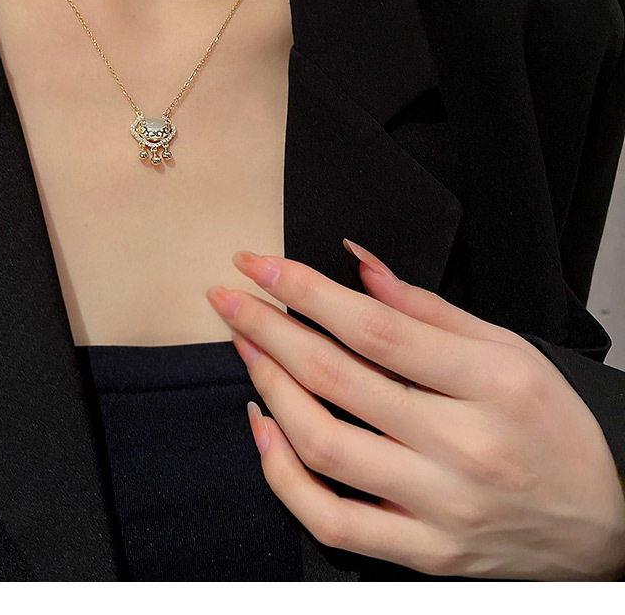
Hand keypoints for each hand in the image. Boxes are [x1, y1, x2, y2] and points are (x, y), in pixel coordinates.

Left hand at [204, 239, 624, 579]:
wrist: (602, 529)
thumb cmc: (553, 429)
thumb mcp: (510, 350)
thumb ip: (428, 308)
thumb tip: (358, 265)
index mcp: (492, 385)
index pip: (375, 328)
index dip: (306, 290)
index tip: (259, 264)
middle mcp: (463, 449)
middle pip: (337, 379)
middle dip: (268, 329)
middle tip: (229, 299)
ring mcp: (439, 508)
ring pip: (322, 445)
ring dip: (269, 387)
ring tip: (245, 348)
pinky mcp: (421, 552)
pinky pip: (329, 519)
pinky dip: (281, 473)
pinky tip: (263, 425)